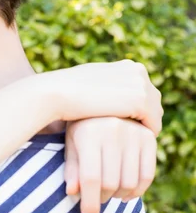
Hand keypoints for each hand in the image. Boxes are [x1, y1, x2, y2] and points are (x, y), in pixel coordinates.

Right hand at [42, 60, 162, 134]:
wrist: (56, 93)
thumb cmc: (64, 91)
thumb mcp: (90, 83)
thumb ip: (106, 87)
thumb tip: (108, 97)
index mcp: (127, 66)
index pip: (142, 90)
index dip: (134, 109)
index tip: (125, 125)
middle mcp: (138, 71)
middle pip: (153, 101)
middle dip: (143, 118)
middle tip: (130, 137)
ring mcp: (141, 85)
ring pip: (155, 114)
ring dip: (144, 128)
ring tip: (130, 144)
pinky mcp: (140, 101)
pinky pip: (153, 124)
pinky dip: (144, 136)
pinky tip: (130, 146)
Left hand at [64, 117, 156, 212]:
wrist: (103, 103)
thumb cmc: (80, 128)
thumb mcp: (71, 145)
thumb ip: (71, 169)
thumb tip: (72, 193)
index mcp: (89, 134)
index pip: (91, 178)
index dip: (90, 203)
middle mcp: (113, 132)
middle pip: (111, 183)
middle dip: (101, 199)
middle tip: (96, 200)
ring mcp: (134, 134)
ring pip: (129, 182)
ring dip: (118, 196)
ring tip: (108, 193)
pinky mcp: (148, 138)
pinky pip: (147, 175)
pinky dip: (137, 190)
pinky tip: (126, 194)